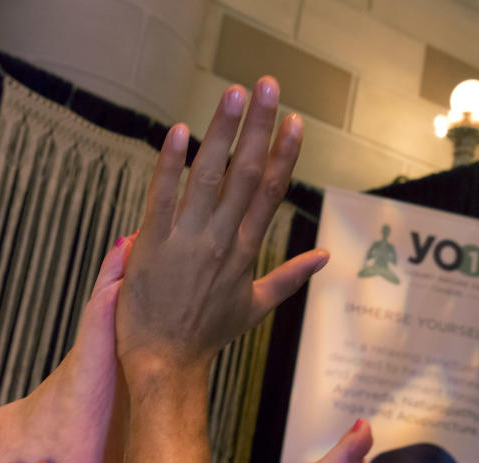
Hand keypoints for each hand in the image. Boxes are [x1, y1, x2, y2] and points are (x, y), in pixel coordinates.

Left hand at [116, 76, 327, 369]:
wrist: (165, 362)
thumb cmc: (207, 334)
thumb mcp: (255, 306)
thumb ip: (290, 277)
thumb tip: (327, 258)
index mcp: (245, 251)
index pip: (271, 193)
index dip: (284, 154)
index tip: (295, 120)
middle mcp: (221, 240)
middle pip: (247, 175)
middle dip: (259, 127)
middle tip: (268, 84)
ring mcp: (187, 241)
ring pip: (209, 178)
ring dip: (222, 134)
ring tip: (235, 93)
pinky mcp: (151, 244)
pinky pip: (162, 198)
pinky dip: (170, 164)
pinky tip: (179, 132)